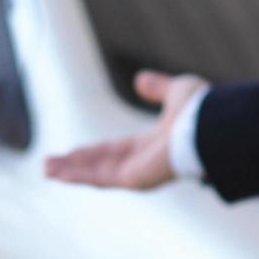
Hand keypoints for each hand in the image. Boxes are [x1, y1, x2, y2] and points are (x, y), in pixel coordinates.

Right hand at [44, 70, 208, 189]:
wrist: (212, 127)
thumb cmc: (202, 111)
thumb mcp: (175, 91)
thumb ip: (157, 88)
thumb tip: (140, 79)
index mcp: (153, 145)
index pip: (116, 149)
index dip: (93, 151)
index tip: (74, 152)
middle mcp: (144, 162)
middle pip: (101, 164)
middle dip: (75, 164)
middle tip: (50, 165)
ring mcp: (139, 173)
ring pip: (96, 174)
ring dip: (71, 172)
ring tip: (47, 170)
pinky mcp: (135, 179)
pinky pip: (100, 179)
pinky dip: (78, 176)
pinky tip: (58, 174)